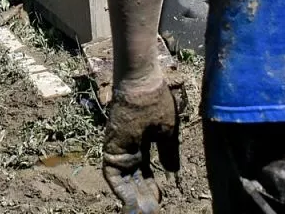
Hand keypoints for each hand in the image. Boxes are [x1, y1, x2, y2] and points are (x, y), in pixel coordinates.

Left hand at [102, 74, 180, 213]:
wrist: (142, 83)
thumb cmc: (156, 101)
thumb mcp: (167, 132)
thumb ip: (168, 153)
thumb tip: (173, 172)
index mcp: (142, 144)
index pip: (145, 173)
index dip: (153, 188)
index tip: (162, 200)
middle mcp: (128, 149)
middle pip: (135, 180)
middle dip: (144, 198)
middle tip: (153, 212)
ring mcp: (118, 149)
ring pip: (124, 181)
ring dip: (133, 199)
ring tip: (144, 213)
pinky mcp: (111, 148)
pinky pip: (113, 175)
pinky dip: (121, 190)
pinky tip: (131, 203)